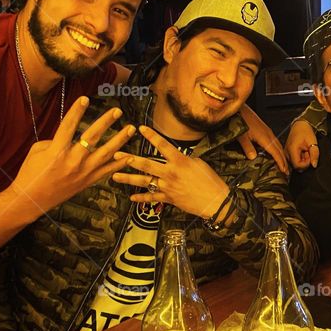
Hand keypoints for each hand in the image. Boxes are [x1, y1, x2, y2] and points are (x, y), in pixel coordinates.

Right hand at [10, 98, 136, 216]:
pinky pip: (107, 171)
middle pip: (92, 137)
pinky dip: (119, 163)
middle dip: (106, 122)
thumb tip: (70, 136)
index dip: (76, 111)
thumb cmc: (31, 172)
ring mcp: (83, 172)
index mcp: (57, 151)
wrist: (32, 200)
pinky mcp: (87, 181)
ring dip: (120, 140)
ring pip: (106, 154)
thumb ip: (55, 140)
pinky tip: (129, 155)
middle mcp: (72, 161)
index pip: (68, 126)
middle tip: (118, 111)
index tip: (85, 98)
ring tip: (131, 129)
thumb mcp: (37, 151)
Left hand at [113, 125, 229, 218]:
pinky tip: (132, 197)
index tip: (140, 128)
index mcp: (179, 161)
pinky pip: (152, 198)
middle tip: (116, 155)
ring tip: (115, 176)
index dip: (151, 135)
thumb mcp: (198, 163)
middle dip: (129, 159)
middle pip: (146, 164)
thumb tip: (175, 156)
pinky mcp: (168, 199)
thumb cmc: (210, 180)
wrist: (215, 201)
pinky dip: (142, 198)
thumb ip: (183, 159)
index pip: (162, 145)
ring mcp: (167, 187)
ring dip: (128, 179)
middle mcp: (170, 173)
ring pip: (144, 182)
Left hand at [238, 105, 288, 174]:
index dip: (280, 162)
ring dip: (282, 154)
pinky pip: (275, 141)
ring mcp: (267, 131)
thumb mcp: (241, 136)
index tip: (284, 170)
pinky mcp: (265, 129)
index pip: (275, 152)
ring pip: (278, 144)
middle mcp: (268, 134)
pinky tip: (275, 151)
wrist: (240, 109)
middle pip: (279, 149)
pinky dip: (277, 148)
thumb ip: (247, 147)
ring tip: (283, 163)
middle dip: (284, 160)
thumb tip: (253, 158)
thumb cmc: (240, 121)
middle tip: (286, 171)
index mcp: (264, 137)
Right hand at [286, 119, 319, 170]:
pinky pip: (293, 161)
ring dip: (302, 161)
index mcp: (291, 150)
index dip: (306, 164)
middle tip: (308, 153)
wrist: (300, 125)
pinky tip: (302, 152)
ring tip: (305, 151)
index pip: (298, 165)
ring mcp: (285, 154)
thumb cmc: (306, 132)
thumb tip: (314, 165)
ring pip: (295, 165)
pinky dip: (300, 159)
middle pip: (296, 167)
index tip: (310, 156)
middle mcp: (286, 153)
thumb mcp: (313, 142)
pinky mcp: (287, 154)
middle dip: (305, 162)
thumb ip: (314, 154)